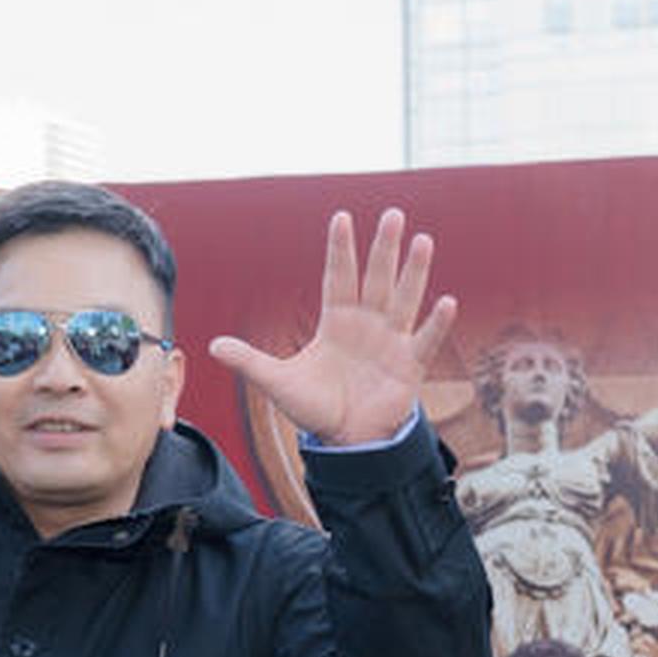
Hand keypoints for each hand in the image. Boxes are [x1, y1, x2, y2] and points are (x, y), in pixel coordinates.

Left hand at [210, 210, 457, 445]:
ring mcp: (391, 342)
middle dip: (383, 248)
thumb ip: (250, 361)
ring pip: (404, 299)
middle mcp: (367, 324)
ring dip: (414, 272)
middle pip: (376, 278)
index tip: (341, 217)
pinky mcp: (410, 366)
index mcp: (336, 323)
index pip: (338, 277)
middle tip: (392, 214)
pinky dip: (436, 323)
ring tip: (422, 241)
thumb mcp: (278, 383)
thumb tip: (211, 346)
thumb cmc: (315, 409)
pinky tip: (446, 301)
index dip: (340, 249)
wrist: (347, 442)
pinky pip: (425, 340)